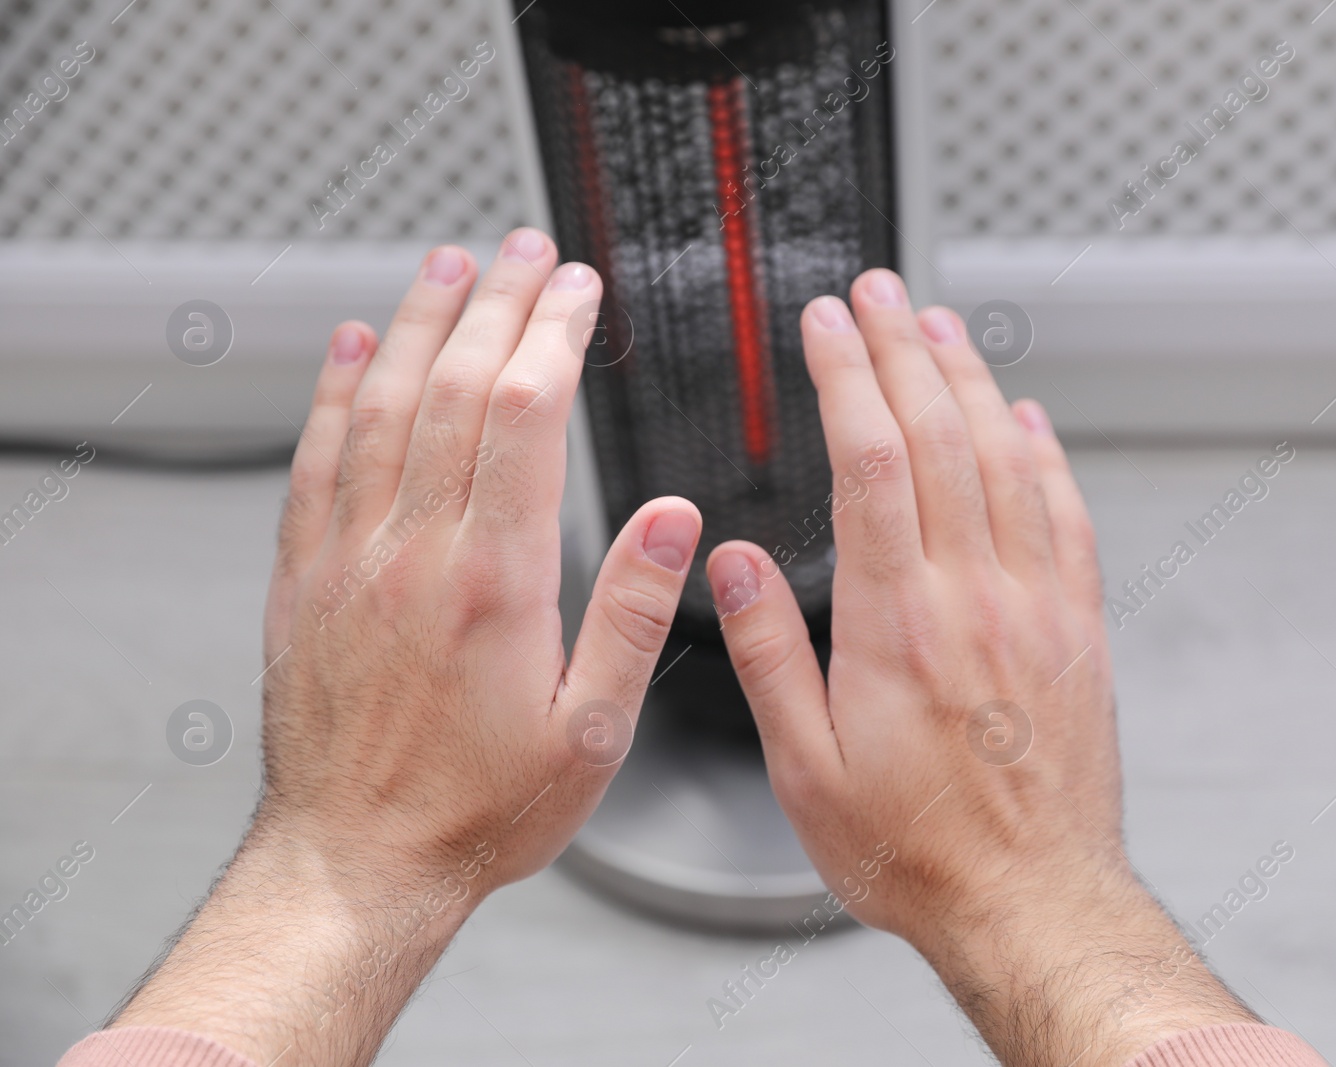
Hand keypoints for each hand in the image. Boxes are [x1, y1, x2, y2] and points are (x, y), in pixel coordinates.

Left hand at [113, 232, 700, 1066]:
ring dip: (420, 324)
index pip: (526, 418)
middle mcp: (415, 554)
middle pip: (458, 390)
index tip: (577, 290)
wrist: (357, 860)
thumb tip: (671, 518)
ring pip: (384, 407)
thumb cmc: (478, 809)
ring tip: (449, 266)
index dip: (554, 337)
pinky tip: (355, 348)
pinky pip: (318, 460)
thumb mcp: (591, 731)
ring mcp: (351, 560)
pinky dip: (337, 391)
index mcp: (495, 583)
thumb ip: (632, 612)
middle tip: (524, 250)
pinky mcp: (306, 580)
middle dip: (497, 305)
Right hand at [707, 269, 1254, 1066]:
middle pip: (938, 435)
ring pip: (1005, 459)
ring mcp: (1036, 604)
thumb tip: (730, 559)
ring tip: (941, 325)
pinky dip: (1043, 454)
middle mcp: (974, 594)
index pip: (868, 457)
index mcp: (896, 619)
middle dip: (902, 348)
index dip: (845, 375)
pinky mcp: (1078, 627)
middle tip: (879, 292)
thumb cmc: (913, 846)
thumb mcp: (803, 765)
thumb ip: (767, 650)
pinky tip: (1024, 418)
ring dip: (970, 381)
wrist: (1028, 897)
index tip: (824, 325)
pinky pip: (1067, 514)